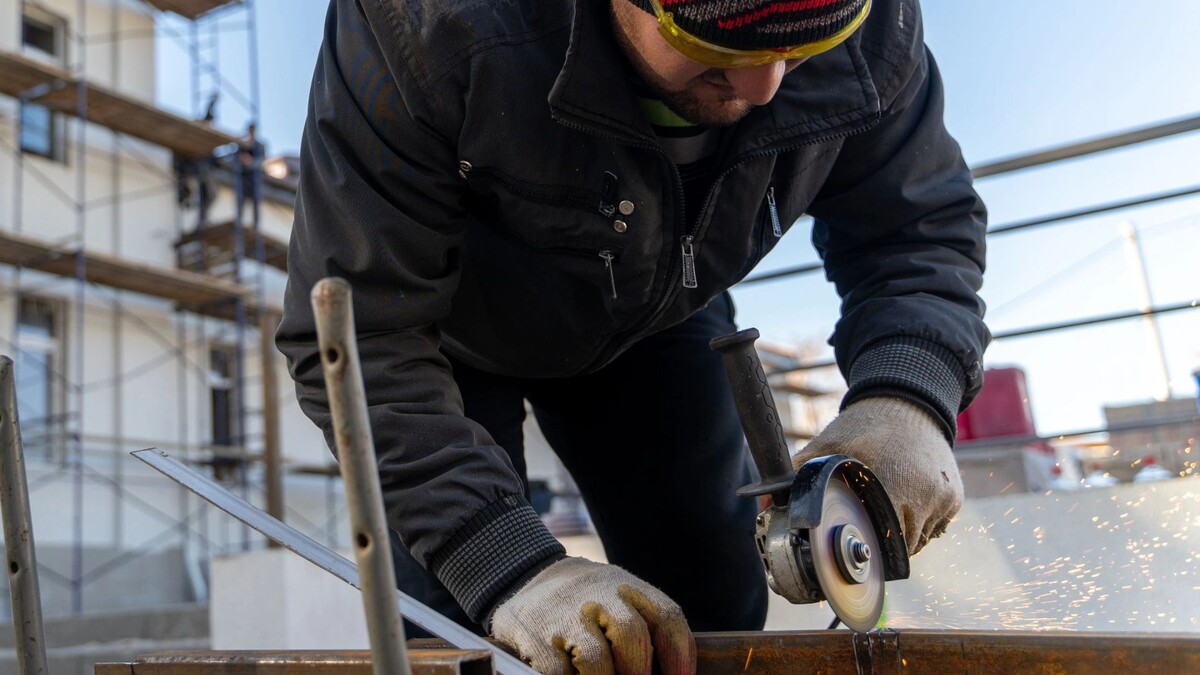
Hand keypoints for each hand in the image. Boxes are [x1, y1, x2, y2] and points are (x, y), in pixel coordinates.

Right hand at [489, 557, 695, 674]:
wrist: (528, 577)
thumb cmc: (586, 600)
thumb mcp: (618, 596)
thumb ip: (644, 625)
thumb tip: (666, 672)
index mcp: (627, 587)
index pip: (667, 617)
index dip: (680, 655)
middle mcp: (598, 596)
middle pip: (632, 636)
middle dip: (639, 672)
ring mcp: (566, 617)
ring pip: (596, 659)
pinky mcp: (539, 639)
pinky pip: (560, 674)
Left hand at [791, 396, 962, 554]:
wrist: (908, 402)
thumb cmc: (862, 427)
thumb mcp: (825, 447)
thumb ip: (795, 476)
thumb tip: (763, 502)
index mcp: (890, 486)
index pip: (878, 542)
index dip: (862, 544)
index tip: (851, 537)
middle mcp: (923, 496)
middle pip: (900, 548)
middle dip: (880, 541)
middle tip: (864, 522)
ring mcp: (943, 499)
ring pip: (918, 541)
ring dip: (900, 534)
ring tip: (884, 506)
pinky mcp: (955, 498)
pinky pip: (935, 527)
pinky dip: (919, 521)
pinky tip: (905, 498)